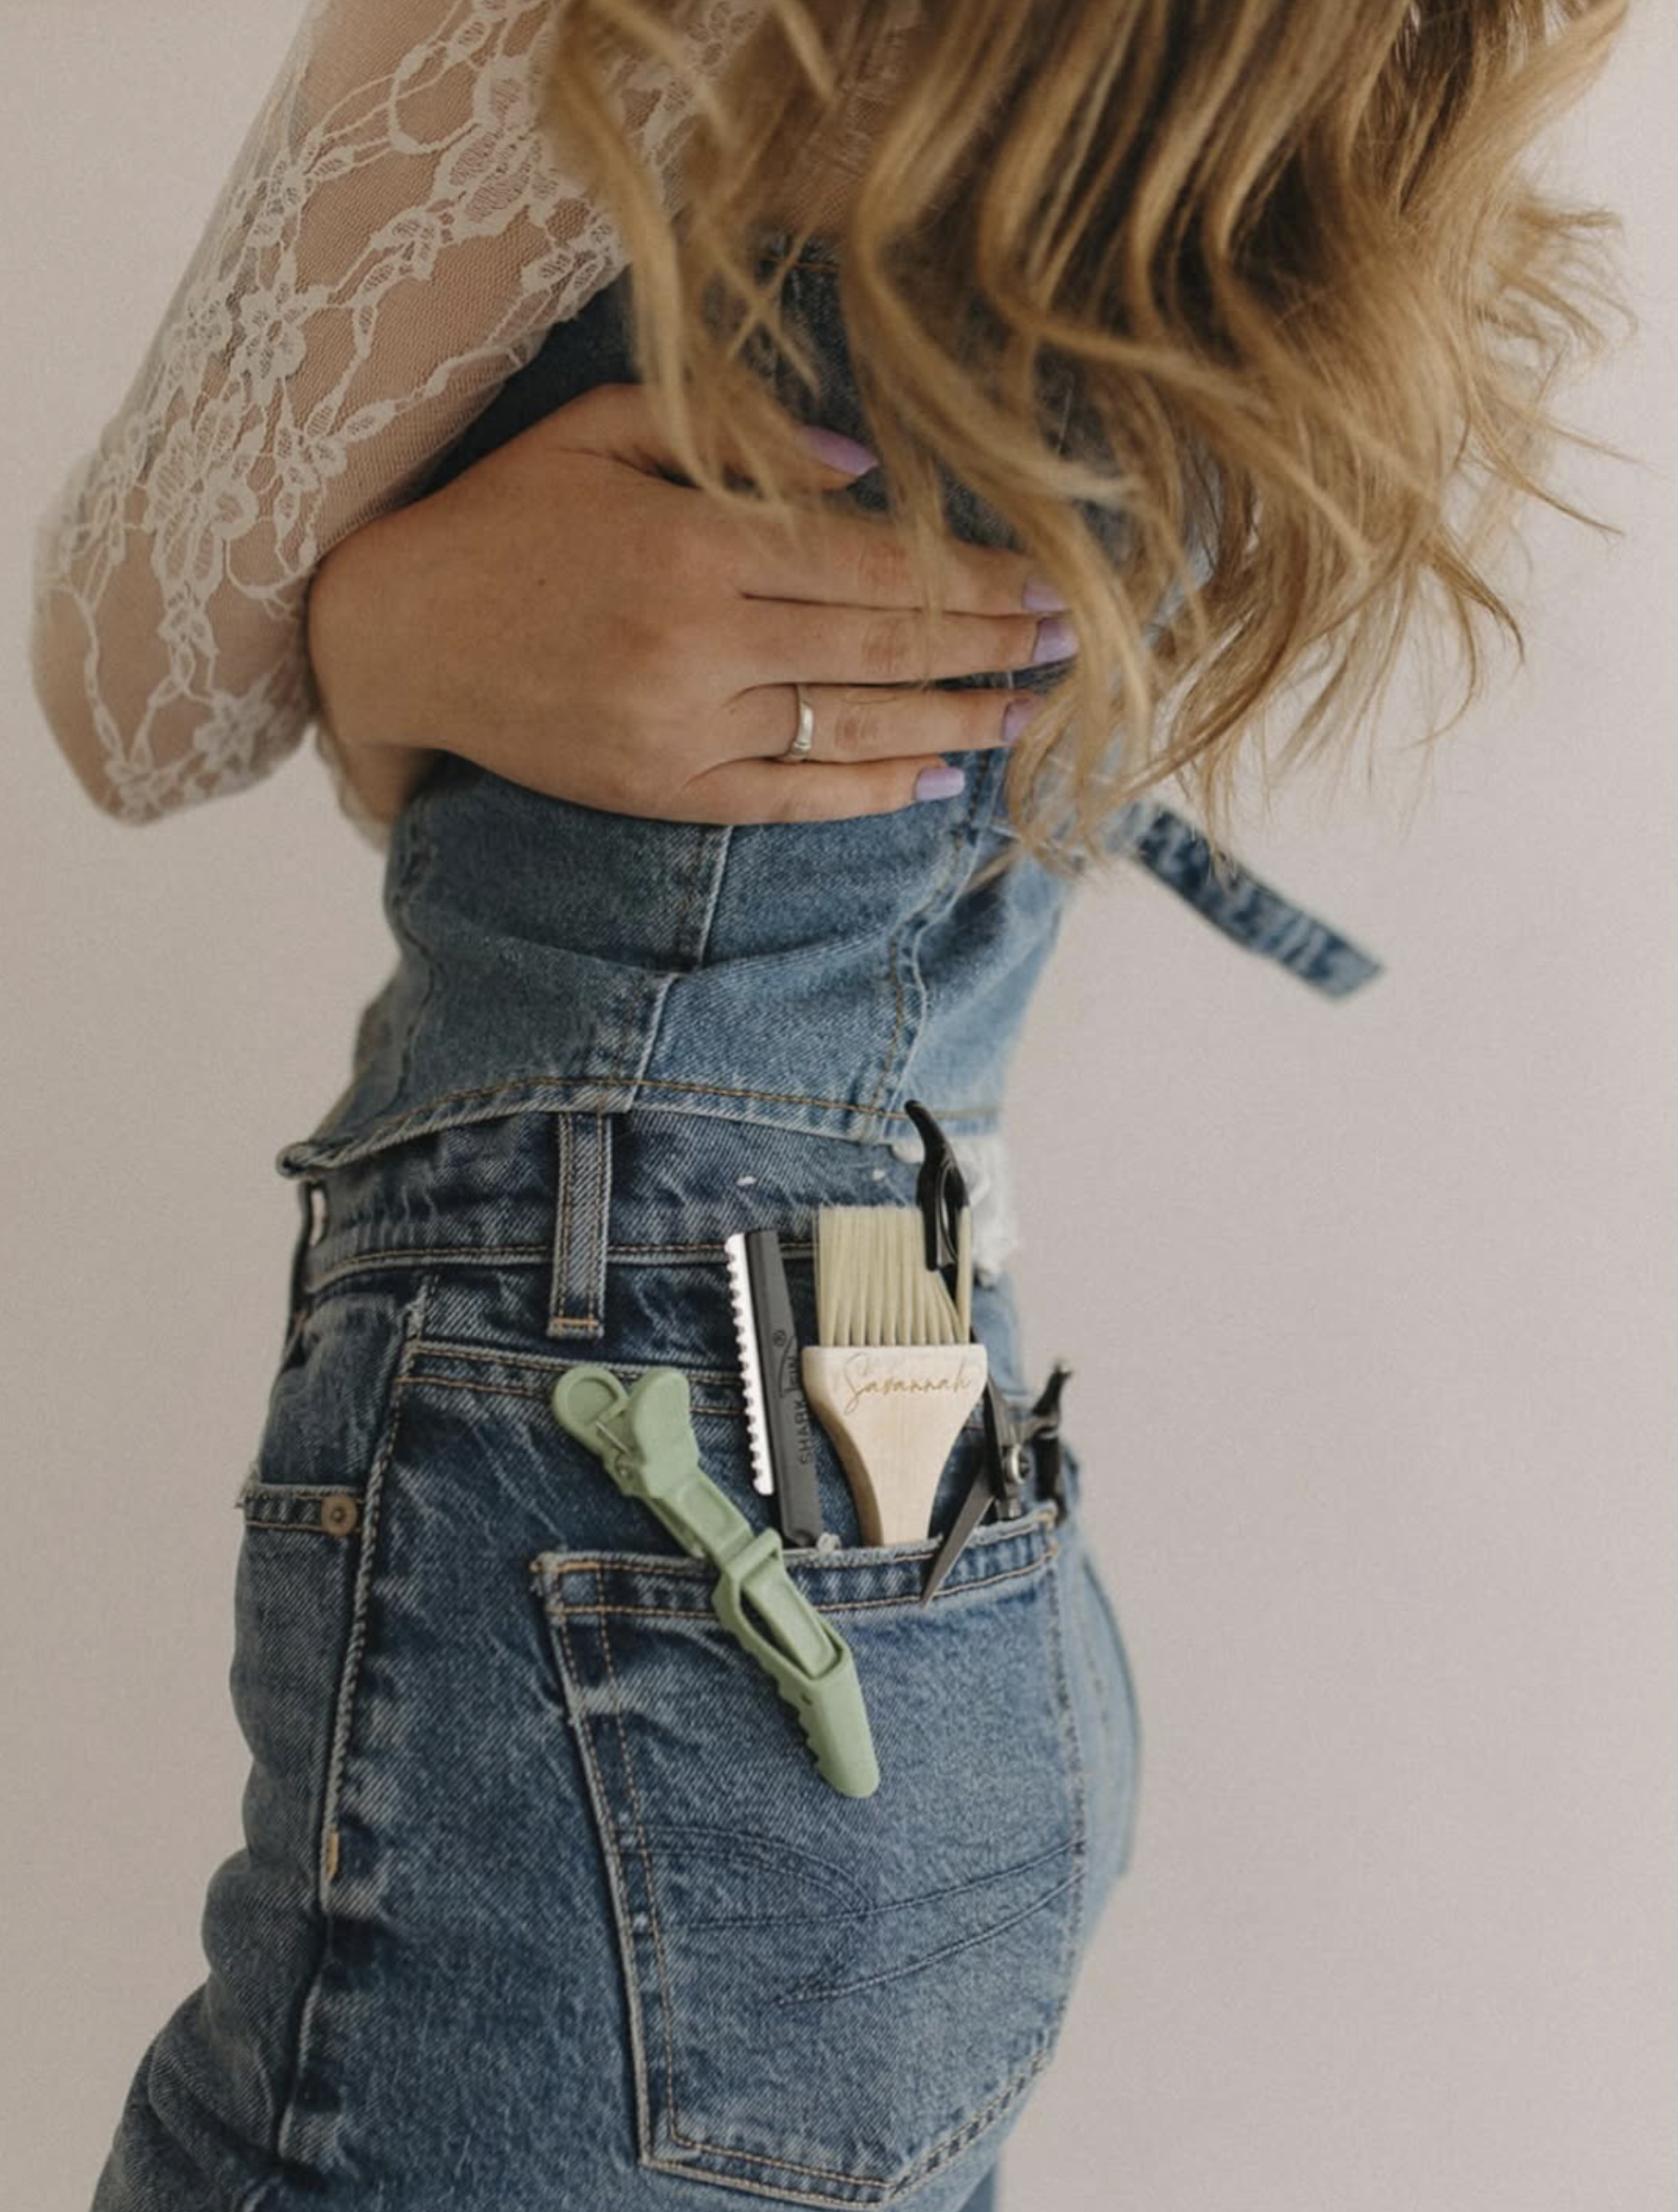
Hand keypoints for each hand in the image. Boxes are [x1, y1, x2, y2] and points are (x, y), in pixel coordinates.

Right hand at [305, 382, 1073, 825]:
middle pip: (881, 649)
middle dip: (989, 647)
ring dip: (956, 723)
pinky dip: (869, 792)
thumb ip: (734, 436)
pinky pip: (790, 797)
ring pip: (852, 731)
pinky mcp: (661, 793)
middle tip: (1073, 648)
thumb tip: (862, 469)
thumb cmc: (502, 517)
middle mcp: (696, 643)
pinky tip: (938, 779)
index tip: (1046, 582)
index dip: (968, 580)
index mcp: (689, 542)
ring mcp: (680, 729)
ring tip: (1030, 716)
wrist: (394, 635)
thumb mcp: (598, 431)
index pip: (868, 567)